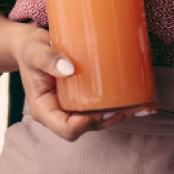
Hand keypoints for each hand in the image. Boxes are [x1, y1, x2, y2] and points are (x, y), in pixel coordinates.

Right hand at [12, 26, 152, 141]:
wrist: (31, 44)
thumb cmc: (30, 48)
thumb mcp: (34, 52)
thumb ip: (48, 59)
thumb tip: (69, 69)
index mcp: (45, 111)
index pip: (67, 130)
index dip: (87, 124)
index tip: (103, 110)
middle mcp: (60, 113)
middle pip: (89, 126)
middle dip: (112, 119)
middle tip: (133, 106)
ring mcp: (72, 107)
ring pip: (99, 119)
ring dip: (122, 114)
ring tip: (144, 105)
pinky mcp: (83, 97)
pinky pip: (102, 106)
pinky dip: (121, 105)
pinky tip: (141, 100)